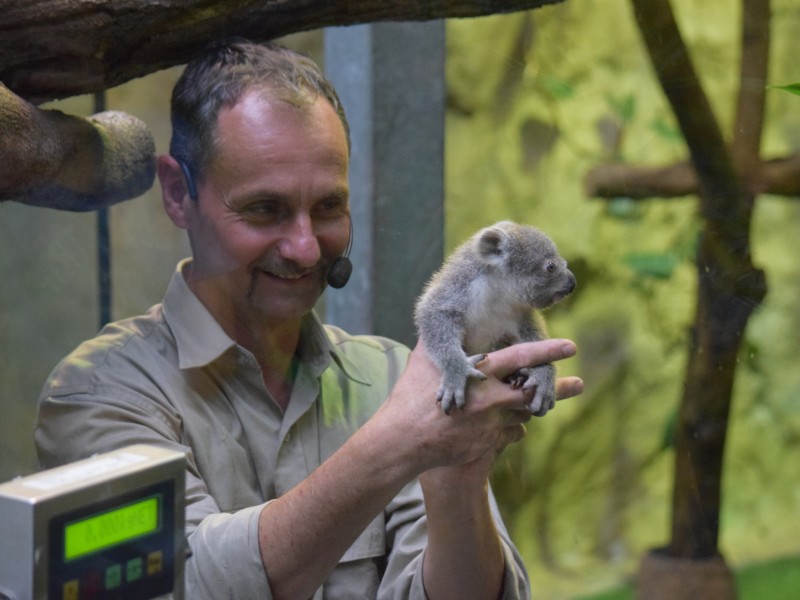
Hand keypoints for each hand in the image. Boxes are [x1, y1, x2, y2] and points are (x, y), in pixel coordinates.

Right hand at [376, 338, 583, 476]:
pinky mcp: (488, 444)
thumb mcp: (424, 360)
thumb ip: (442, 341)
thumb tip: (442, 317)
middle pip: (533, 392)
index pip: (520, 357)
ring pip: (524, 414)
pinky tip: (501, 425)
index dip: (547, 351)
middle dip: (556, 389)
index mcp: (479, 374)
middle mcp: (491, 398)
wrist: (404, 440)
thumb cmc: (411, 395)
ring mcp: (492, 424)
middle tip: (578, 384)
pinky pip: (513, 435)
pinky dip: (511, 429)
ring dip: (526, 408)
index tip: (570, 346)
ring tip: (533, 404)